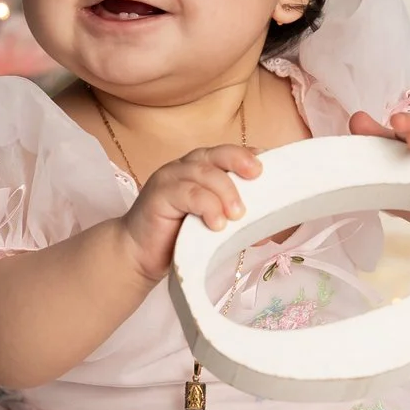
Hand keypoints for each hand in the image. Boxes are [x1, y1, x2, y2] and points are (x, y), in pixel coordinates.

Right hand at [113, 144, 264, 283]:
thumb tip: (269, 225)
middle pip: (216, 154)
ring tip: (237, 215)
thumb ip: (235, 216)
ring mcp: (169, 179)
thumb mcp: (213, 222)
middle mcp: (185, 168)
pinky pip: (187, 193)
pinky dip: (206, 205)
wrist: (139, 255)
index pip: (227, 153)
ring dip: (225, 191)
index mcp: (200, 169)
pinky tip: (217, 223)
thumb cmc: (178, 238)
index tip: (270, 166)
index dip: (248, 155)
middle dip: (239, 160)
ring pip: (203, 172)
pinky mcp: (158, 195)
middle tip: (258, 175)